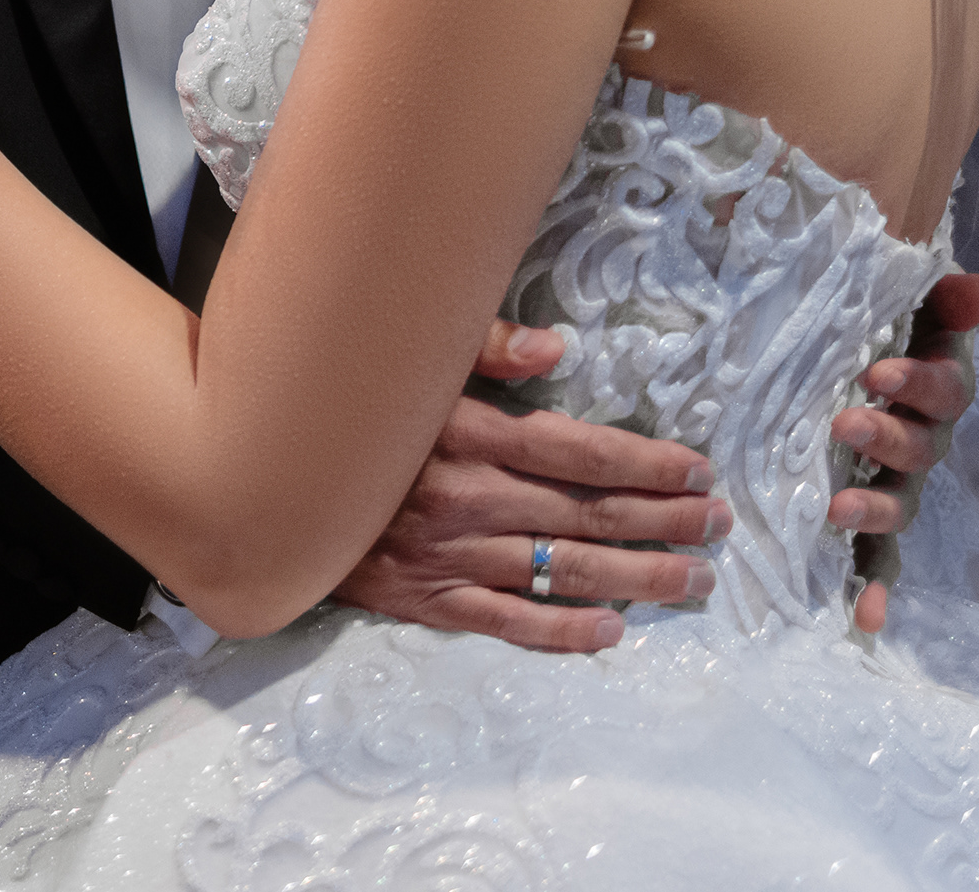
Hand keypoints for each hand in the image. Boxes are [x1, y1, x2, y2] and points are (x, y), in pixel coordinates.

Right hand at [322, 322, 727, 654]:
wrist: (257, 481)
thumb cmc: (341, 410)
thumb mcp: (404, 361)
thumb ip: (480, 348)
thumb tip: (559, 349)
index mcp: (467, 433)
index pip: (580, 453)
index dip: (647, 464)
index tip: (699, 470)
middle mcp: (468, 499)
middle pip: (588, 516)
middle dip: (665, 521)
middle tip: (721, 527)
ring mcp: (449, 555)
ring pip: (563, 572)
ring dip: (637, 578)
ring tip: (694, 580)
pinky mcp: (425, 598)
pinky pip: (508, 621)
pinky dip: (563, 632)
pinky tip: (613, 631)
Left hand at [837, 266, 978, 634]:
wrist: (853, 360)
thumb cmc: (881, 331)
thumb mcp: (908, 307)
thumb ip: (940, 299)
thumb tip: (975, 288)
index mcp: (933, 391)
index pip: (942, 390)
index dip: (918, 384)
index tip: (877, 373)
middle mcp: (923, 441)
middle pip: (918, 449)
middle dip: (886, 439)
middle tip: (846, 426)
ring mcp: (896, 483)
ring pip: (897, 503)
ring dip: (874, 510)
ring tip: (838, 511)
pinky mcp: (869, 515)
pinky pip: (878, 557)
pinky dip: (874, 587)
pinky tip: (866, 620)